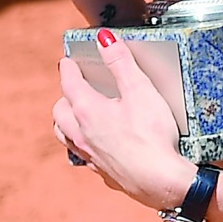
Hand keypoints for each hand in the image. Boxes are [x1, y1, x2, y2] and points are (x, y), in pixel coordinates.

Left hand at [52, 29, 194, 208]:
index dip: (68, 68)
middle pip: (60, 112)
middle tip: (74, 85)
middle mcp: (82, 135)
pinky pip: (83, 156)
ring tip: (75, 114)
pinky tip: (95, 145)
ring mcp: (90, 156)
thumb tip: (104, 38)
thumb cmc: (152, 136)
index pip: (70, 83)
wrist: (161, 182)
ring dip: (66, 122)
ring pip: (65, 137)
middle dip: (65, 96)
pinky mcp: (103, 173)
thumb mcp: (140, 90)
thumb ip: (121, 62)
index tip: (67, 60)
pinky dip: (83, 145)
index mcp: (87, 111)